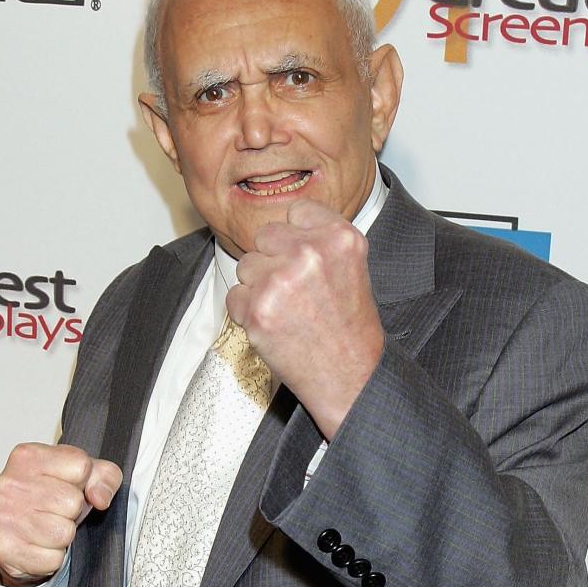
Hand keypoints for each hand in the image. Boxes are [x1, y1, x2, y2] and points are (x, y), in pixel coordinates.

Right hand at [0, 443, 122, 586]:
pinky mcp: (5, 549)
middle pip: (73, 502)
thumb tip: (99, 498)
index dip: (84, 482)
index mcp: (28, 456)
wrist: (15, 534)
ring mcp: (3, 516)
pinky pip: (52, 559)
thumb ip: (105, 477)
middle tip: (57, 511)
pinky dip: (51, 557)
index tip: (69, 486)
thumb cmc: (50, 501)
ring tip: (48, 528)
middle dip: (73, 511)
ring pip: (63, 533)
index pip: (81, 466)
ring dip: (63, 536)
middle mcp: (10, 484)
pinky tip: (38, 545)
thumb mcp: (83, 477)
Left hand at [226, 200, 384, 439]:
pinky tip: (275, 327)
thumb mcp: (352, 267)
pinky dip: (248, 314)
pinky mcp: (257, 309)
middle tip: (295, 292)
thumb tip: (283, 229)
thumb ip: (321, 240)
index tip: (304, 260)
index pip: (296, 211)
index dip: (295, 238)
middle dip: (273, 260)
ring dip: (259, 287)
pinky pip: (235, 297)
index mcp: (339, 237)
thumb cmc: (349, 327)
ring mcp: (280, 280)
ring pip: (246, 266)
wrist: (350, 376)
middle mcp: (309, 252)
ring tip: (288, 312)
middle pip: (265, 236)